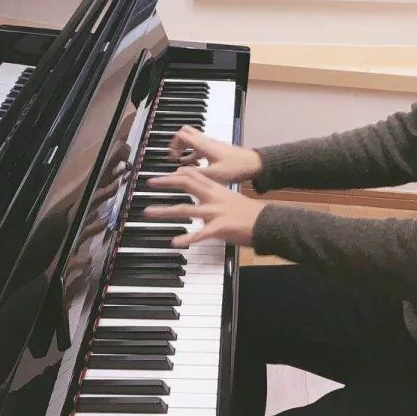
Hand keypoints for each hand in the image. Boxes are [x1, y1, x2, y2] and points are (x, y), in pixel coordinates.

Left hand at [143, 167, 265, 247]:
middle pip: (187, 184)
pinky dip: (186, 238)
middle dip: (166, 183)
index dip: (177, 173)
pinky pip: (200, 233)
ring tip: (149, 212)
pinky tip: (175, 242)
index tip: (162, 174)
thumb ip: (213, 197)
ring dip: (165, 211)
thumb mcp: (230, 198)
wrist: (267, 222)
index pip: (194, 175)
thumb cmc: (249, 213)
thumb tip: (200, 200)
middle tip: (150, 183)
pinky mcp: (220, 228)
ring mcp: (216, 212)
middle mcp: (214, 198)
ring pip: (186, 209)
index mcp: (217, 189)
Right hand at [167, 126, 262, 184]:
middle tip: (174, 156)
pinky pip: (200, 148)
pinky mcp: (216, 150)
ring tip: (182, 163)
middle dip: (177, 143)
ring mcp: (211, 145)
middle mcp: (206, 142)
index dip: (173, 144)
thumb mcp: (213, 174)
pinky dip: (194, 154)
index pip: (181, 135)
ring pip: (193, 140)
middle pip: (186, 132)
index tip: (172, 157)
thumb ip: (194, 174)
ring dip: (185, 149)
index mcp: (203, 144)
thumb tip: (175, 174)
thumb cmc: (236, 167)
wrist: (254, 164)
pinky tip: (195, 166)